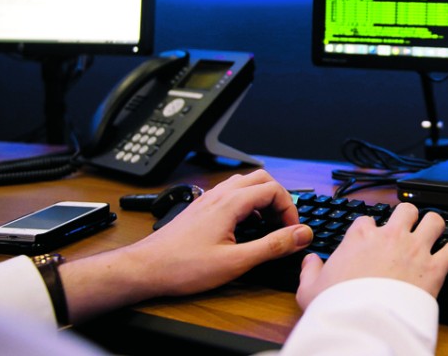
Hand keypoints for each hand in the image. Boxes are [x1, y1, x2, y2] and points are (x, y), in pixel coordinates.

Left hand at [61, 169, 312, 322]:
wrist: (145, 269)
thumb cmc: (183, 267)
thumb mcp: (236, 262)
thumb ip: (272, 246)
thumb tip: (301, 235)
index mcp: (230, 203)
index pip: (273, 189)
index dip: (289, 208)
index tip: (292, 230)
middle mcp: (219, 195)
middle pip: (261, 178)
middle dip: (279, 198)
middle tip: (283, 223)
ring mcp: (208, 199)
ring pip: (244, 183)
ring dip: (262, 197)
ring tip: (267, 223)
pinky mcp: (200, 208)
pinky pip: (230, 193)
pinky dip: (246, 202)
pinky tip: (244, 225)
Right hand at [295, 202, 447, 308]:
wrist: (363, 321)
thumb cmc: (337, 304)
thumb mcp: (310, 289)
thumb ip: (310, 271)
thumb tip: (308, 261)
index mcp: (360, 236)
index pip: (367, 219)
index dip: (370, 228)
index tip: (371, 237)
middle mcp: (390, 236)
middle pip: (406, 210)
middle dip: (408, 216)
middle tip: (408, 227)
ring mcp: (414, 249)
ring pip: (433, 220)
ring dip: (434, 225)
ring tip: (434, 231)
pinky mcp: (434, 268)